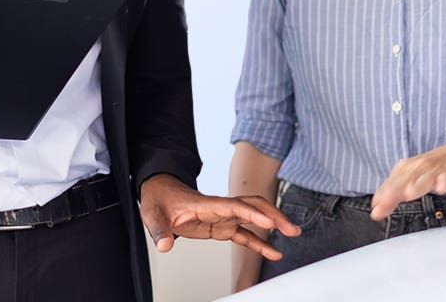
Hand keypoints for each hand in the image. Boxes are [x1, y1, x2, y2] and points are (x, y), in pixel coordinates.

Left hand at [139, 174, 299, 259]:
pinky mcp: (222, 226)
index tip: (269, 222)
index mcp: (206, 204)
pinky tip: (273, 251)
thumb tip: (165, 245)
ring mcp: (223, 216)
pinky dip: (259, 242)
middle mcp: (220, 208)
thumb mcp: (153, 215)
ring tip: (293, 234)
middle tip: (291, 228)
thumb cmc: (160, 201)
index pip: (234, 206)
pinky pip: (245, 234)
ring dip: (273, 223)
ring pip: (254, 216)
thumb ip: (159, 230)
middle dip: (273, 215)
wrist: (161, 194)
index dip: (252, 213)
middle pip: (253, 206)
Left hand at [369, 142, 445, 219]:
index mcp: (406, 168)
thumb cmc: (430, 167)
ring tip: (409, 194)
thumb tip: (376, 204)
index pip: (391, 183)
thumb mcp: (409, 175)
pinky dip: (444, 183)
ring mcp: (435, 171)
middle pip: (405, 181)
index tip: (375, 210)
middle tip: (383, 204)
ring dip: (417, 186)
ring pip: (425, 179)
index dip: (382, 196)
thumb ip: (393, 189)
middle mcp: (419, 168)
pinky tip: (441, 188)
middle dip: (393, 193)